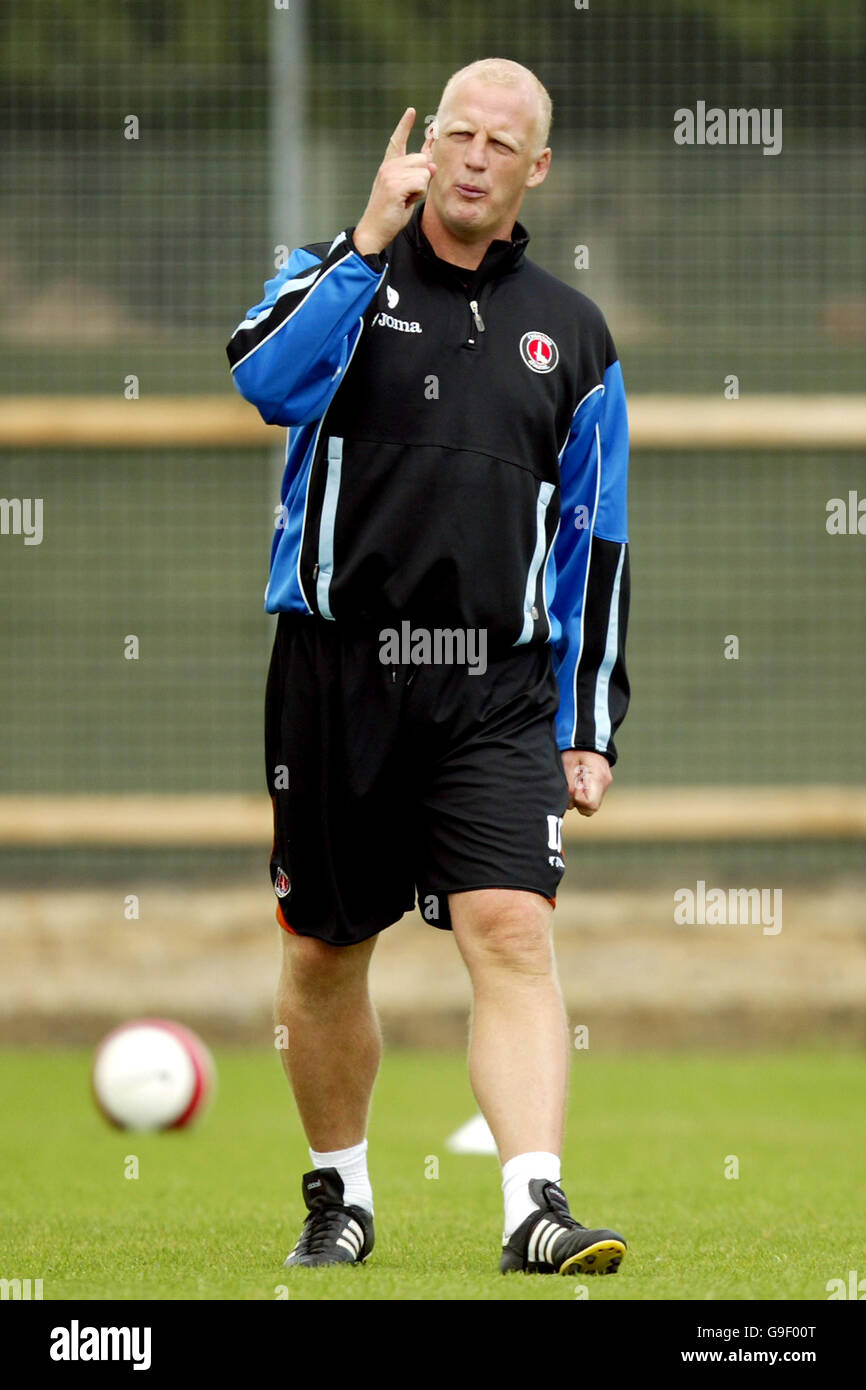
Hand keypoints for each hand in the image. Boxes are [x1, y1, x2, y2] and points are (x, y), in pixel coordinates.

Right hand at [352, 108, 436, 255]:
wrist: (374, 230)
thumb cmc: (390, 213)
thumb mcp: (407, 192)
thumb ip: (419, 176)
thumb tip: (432, 164)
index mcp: (389, 166)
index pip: (398, 141)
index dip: (405, 125)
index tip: (412, 111)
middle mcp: (388, 166)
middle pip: (422, 159)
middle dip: (422, 179)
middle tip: (407, 195)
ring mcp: (390, 174)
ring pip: (424, 172)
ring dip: (420, 189)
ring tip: (405, 199)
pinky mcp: (395, 184)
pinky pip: (421, 183)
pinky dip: (418, 195)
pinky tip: (404, 202)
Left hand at [561, 749, 611, 816]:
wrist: (588, 738)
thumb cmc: (576, 750)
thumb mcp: (567, 765)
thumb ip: (568, 786)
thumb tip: (569, 802)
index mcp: (598, 778)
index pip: (590, 804)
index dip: (578, 800)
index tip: (572, 789)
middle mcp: (604, 784)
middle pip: (591, 808)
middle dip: (578, 802)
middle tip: (572, 787)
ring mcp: (605, 785)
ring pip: (591, 803)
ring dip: (580, 798)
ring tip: (575, 782)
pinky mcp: (602, 784)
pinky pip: (592, 796)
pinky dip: (583, 793)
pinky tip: (578, 781)